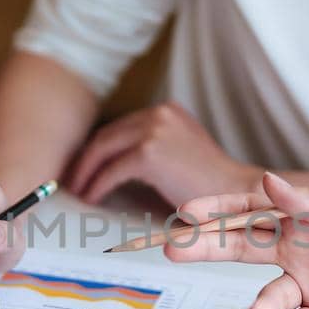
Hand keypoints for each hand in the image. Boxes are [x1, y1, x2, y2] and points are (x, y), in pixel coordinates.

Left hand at [67, 101, 257, 207]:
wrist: (237, 193)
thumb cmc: (210, 184)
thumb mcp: (180, 153)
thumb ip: (153, 148)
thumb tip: (113, 164)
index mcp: (166, 111)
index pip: (120, 126)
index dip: (97, 148)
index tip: (83, 165)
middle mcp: (159, 114)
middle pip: (107, 135)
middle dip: (85, 159)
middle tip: (71, 179)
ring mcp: (154, 130)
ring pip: (103, 150)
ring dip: (85, 172)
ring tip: (76, 190)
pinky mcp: (149, 153)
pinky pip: (111, 170)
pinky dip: (97, 185)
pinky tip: (91, 197)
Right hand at [162, 172, 308, 308]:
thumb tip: (268, 182)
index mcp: (306, 221)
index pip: (251, 212)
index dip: (217, 212)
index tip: (186, 215)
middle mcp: (301, 252)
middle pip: (241, 249)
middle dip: (205, 249)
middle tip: (172, 250)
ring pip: (268, 296)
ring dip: (264, 302)